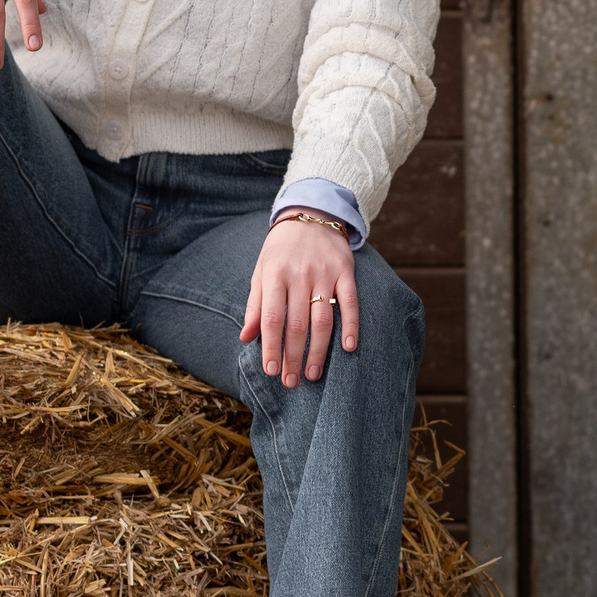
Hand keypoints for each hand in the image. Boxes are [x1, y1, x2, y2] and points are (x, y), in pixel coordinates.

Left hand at [242, 213, 359, 385]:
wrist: (312, 214)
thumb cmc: (281, 249)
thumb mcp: (261, 270)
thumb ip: (255, 304)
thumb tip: (245, 338)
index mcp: (274, 275)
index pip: (272, 318)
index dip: (271, 347)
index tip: (271, 371)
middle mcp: (300, 275)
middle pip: (297, 324)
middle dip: (293, 357)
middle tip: (291, 382)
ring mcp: (325, 273)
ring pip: (323, 319)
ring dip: (318, 351)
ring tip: (313, 374)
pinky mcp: (346, 272)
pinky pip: (350, 302)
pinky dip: (351, 326)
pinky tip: (348, 348)